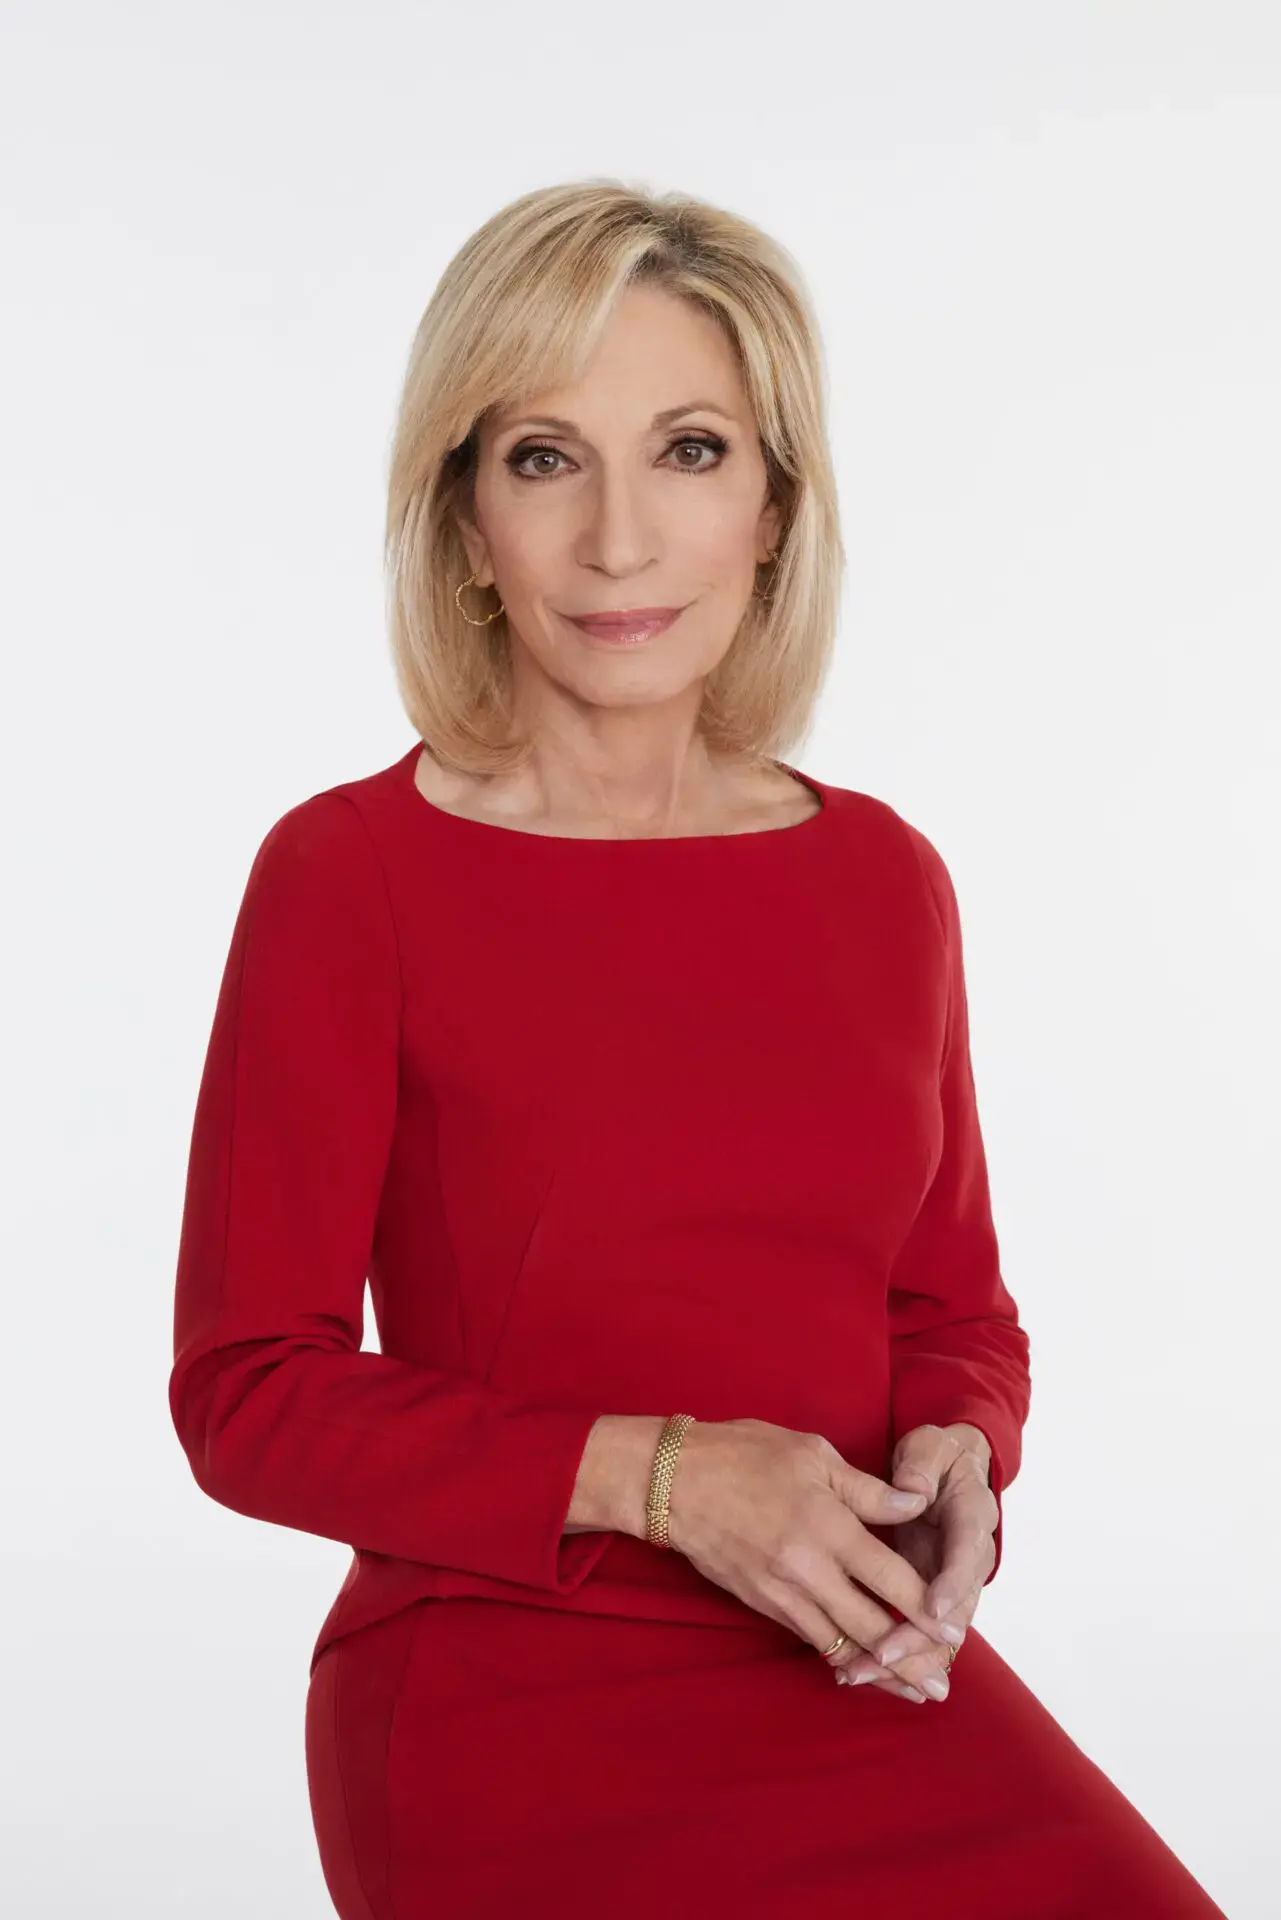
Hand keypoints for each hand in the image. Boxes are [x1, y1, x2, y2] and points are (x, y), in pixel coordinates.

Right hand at [663, 1418, 964, 1664]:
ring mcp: (782, 1591)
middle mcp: (808, 1568)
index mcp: (827, 1525)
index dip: (926, 1610)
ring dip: (879, 1672)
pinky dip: (838, 1657)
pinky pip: (809, 1638)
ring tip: (913, 1694)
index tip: (954, 1632)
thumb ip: (867, 1489)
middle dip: (910, 1660)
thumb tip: (914, 1505)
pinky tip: (858, 1670)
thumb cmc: (743, 1454)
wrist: (671, 1482)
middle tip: (942, 1685)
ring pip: (840, 1644)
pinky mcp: (762, 1603)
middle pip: (871, 1627)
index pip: (890, 1578)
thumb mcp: (811, 1454)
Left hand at [827, 1423, 997, 1701]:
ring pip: (937, 1635)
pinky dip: (894, 1655)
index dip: (952, 1584)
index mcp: (974, 1518)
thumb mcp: (930, 1448)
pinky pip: (919, 1635)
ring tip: (859, 1672)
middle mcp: (969, 1560)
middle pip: (954, 1611)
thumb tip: (915, 1493)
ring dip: (903, 1659)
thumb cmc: (937, 1457)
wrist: (950, 1471)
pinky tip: (858, 1669)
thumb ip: (922, 1466)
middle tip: (881, 1655)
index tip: (931, 1608)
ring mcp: (952, 1584)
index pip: (967, 1555)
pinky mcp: (932, 1598)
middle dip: (919, 1639)